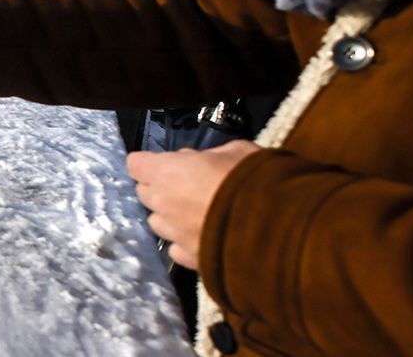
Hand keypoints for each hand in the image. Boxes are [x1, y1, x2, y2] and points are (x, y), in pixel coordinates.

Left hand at [126, 141, 261, 270]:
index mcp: (167, 172)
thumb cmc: (254, 179)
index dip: (150, 163)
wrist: (275, 229)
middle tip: (188, 186)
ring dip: (170, 216)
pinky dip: (186, 243)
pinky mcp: (190, 259)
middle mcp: (162, 204)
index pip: (136, 164)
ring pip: (158, 223)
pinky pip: (177, 249)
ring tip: (197, 214)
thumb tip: (200, 162)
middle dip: (160, 188)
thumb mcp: (236, 152)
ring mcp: (174, 235)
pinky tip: (206, 237)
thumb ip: (209, 156)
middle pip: (145, 194)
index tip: (168, 163)